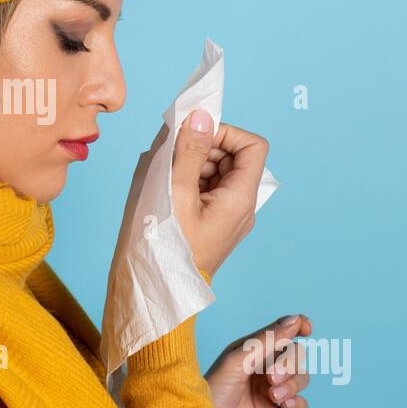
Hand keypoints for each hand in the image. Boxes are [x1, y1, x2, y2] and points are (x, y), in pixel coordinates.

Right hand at [171, 111, 269, 277]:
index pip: (252, 146)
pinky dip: (187, 181)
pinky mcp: (212, 224)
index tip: (194, 136)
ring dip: (191, 164)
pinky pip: (206, 190)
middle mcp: (241, 207)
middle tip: (171, 156)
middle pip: (233, 157)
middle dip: (203, 147)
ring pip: (217, 172)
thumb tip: (202, 116)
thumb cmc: (164, 247)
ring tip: (163, 176)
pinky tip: (164, 191)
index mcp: (240, 198)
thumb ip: (189, 151)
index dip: (225, 133)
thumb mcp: (174, 193)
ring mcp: (227, 217)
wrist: (154, 291)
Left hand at [204, 314, 312, 407]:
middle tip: (271, 377)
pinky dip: (298, 403)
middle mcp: (261, 371)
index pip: (280, 333)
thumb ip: (266, 340)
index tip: (307, 329)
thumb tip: (295, 320)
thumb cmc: (211, 397)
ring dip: (292, 384)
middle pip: (295, 356)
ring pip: (301, 379)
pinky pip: (300, 406)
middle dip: (289, 363)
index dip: (297, 327)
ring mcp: (270, 395)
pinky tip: (284, 405)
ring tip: (274, 396)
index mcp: (248, 352)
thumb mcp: (235, 363)